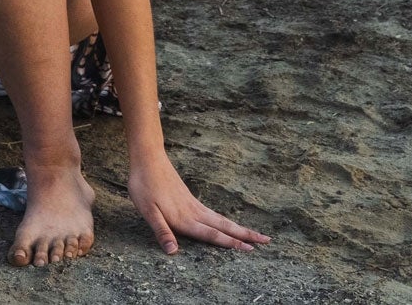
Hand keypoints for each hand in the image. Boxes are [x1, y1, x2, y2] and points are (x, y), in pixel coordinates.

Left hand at [127, 151, 268, 254]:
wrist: (148, 158)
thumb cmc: (144, 185)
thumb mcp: (147, 211)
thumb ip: (161, 231)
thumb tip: (173, 252)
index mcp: (184, 218)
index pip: (211, 234)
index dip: (230, 243)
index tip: (250, 249)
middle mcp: (194, 212)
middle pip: (224, 226)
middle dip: (245, 235)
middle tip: (266, 240)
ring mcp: (194, 204)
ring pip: (221, 220)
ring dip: (239, 228)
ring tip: (254, 234)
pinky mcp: (191, 199)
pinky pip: (213, 214)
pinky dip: (226, 222)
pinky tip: (227, 225)